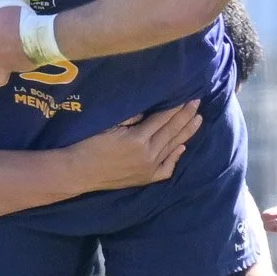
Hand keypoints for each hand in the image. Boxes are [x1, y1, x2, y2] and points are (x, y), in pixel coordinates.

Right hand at [68, 101, 201, 191]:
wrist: (78, 172)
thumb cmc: (88, 144)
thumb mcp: (109, 125)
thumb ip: (131, 117)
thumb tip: (149, 111)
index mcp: (139, 139)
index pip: (164, 118)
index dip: (177, 107)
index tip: (188, 96)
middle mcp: (148, 154)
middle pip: (172, 131)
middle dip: (186, 116)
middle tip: (198, 103)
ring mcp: (148, 169)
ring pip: (173, 148)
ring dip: (186, 133)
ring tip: (198, 120)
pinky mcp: (145, 179)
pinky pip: (166, 169)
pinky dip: (175, 157)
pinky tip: (182, 148)